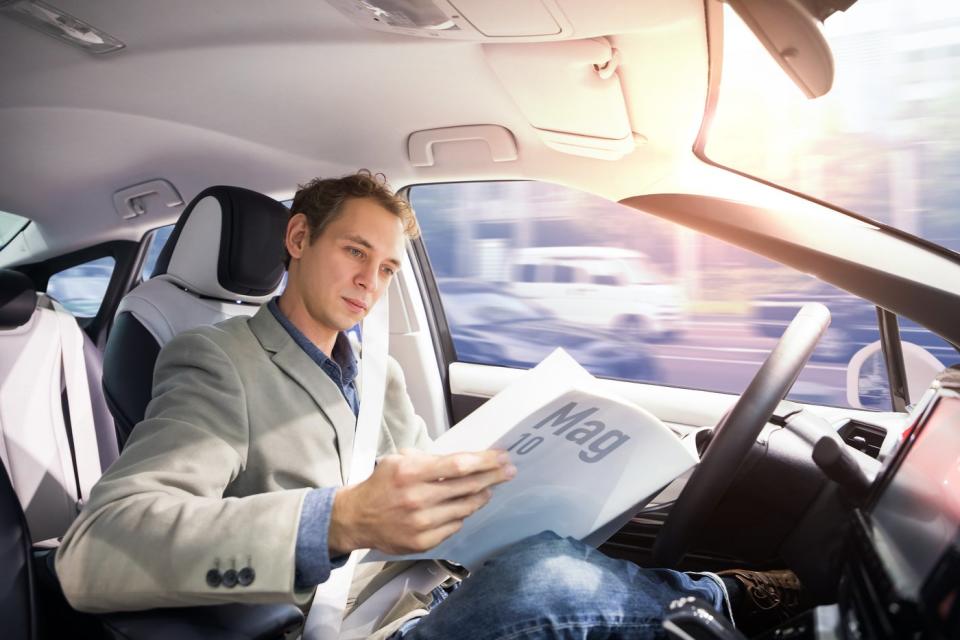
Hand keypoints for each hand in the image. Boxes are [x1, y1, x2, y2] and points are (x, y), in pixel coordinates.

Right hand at [329, 448, 515, 554]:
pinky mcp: (423, 542)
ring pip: (465, 508)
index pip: (458, 466)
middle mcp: (417, 499)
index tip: (501, 457)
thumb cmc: (381, 485)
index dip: (484, 461)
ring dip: (481, 496)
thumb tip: (464, 460)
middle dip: (492, 477)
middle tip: (508, 471)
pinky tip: (466, 506)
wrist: (357, 518)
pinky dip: (462, 514)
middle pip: (467, 486)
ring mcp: (421, 523)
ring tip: (489, 488)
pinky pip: (454, 526)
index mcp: (410, 473)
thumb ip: (429, 460)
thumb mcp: (399, 460)